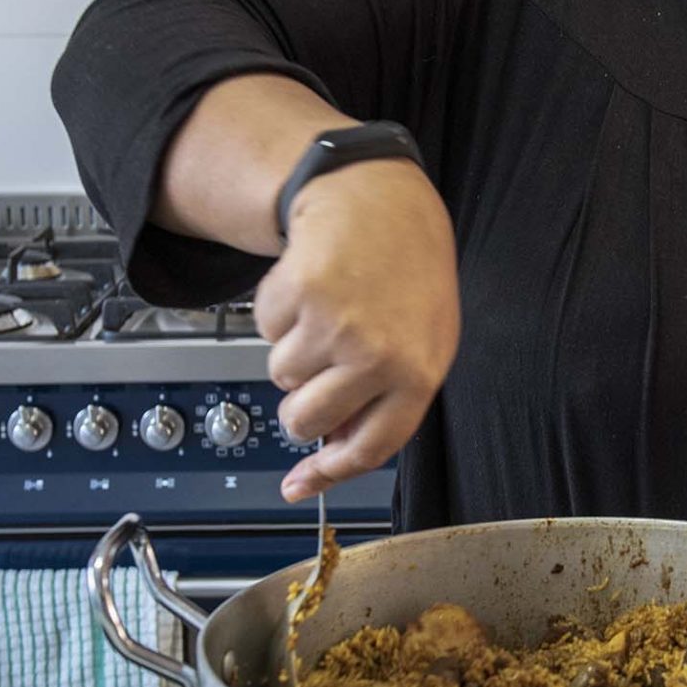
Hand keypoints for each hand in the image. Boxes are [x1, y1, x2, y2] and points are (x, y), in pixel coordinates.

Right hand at [255, 158, 460, 499]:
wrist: (382, 200)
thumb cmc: (407, 273)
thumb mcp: (421, 341)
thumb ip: (384, 398)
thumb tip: (329, 451)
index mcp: (420, 374)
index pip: (370, 448)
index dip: (328, 474)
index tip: (298, 486)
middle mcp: (380, 354)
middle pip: (306, 420)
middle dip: (298, 406)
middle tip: (315, 371)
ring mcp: (338, 323)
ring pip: (280, 375)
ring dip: (292, 348)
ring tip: (328, 311)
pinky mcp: (300, 291)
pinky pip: (265, 329)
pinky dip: (278, 311)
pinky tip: (312, 285)